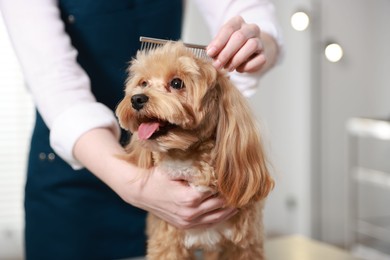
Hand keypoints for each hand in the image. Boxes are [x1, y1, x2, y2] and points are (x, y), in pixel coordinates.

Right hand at [120, 166, 237, 228]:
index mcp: (190, 197)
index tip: (237, 178)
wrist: (139, 191)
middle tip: (244, 188)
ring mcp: (187, 221)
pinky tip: (227, 211)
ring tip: (240, 200)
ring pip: (217, 217)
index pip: (218, 191)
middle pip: (220, 205)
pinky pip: (207, 224)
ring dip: (230, 209)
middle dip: (232, 197)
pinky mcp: (184, 226)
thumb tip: (215, 163)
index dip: (228, 185)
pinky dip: (219, 217)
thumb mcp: (175, 168)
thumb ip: (195, 168)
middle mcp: (191, 212)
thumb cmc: (156, 176)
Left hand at [207, 16, 266, 72]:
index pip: (229, 28)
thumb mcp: (220, 45)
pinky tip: (239, 69)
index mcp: (238, 22)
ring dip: (237, 59)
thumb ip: (215, 47)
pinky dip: (247, 66)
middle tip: (218, 64)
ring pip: (251, 45)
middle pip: (240, 37)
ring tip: (228, 68)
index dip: (219, 42)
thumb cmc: (230, 47)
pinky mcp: (264, 54)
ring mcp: (259, 41)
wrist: (247, 55)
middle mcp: (251, 29)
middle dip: (226, 53)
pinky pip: (259, 59)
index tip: (210, 53)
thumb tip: (210, 53)